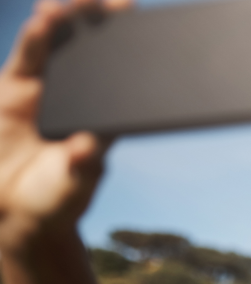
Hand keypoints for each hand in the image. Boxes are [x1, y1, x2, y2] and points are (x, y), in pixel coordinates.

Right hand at [0, 1, 127, 247]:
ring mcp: (46, 88)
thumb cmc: (56, 198)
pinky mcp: (15, 87)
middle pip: (93, 51)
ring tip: (75, 5)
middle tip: (118, 3)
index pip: (124, 77)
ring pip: (59, 47)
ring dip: (68, 22)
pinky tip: (45, 17)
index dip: (134, 53)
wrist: (15, 209)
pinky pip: (28, 57)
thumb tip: (88, 146)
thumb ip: (80, 165)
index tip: (149, 32)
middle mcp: (79, 96)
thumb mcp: (73, 184)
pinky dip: (36, 37)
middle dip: (103, 24)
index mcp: (104, 116)